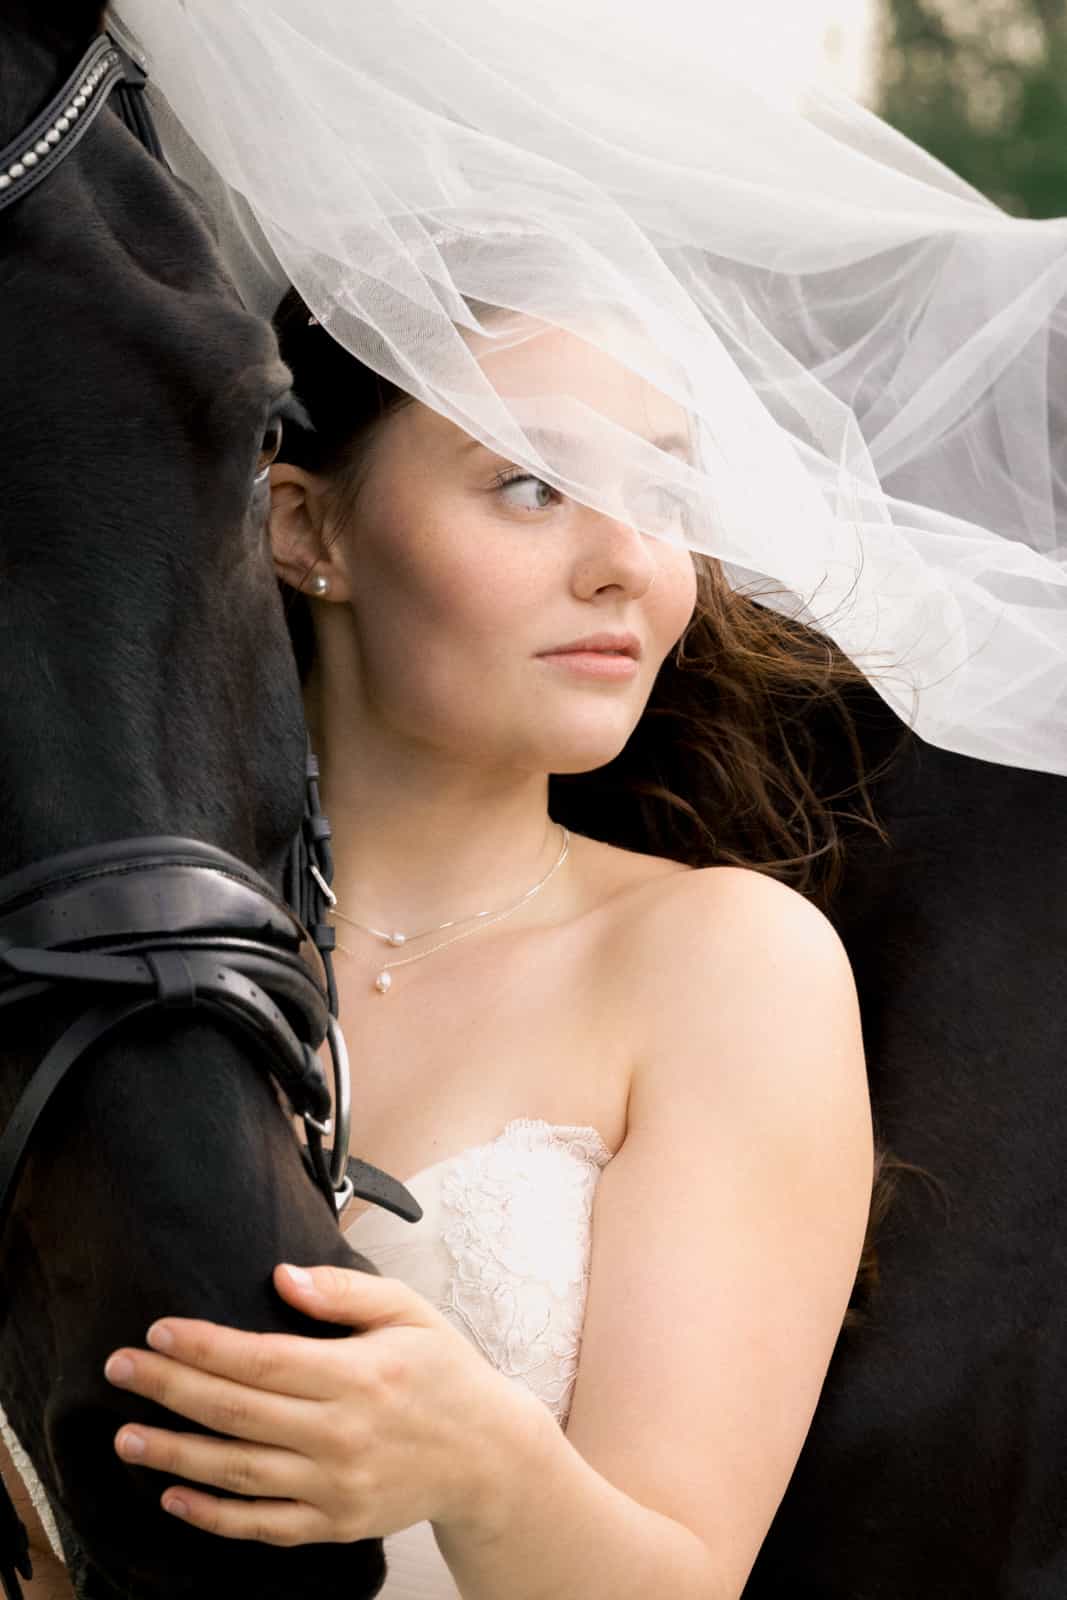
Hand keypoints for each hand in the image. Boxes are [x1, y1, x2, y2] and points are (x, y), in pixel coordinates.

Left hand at [103, 1263, 545, 1546]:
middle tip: (119, 1371)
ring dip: (176, 1455)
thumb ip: (344, 1292)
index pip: (264, 1361)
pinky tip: (174, 1497)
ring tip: (126, 1437)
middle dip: (172, 1390)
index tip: (158, 1332)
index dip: (206, 1347)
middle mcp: (343, 1434)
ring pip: (240, 1473)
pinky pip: (263, 1526)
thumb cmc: (445, 1372)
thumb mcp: (409, 1312)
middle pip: (239, 1414)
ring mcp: (337, 1487)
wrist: (489, 1455)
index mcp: (360, 1375)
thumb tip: (281, 1276)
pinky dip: (215, 1516)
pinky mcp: (337, 1524)